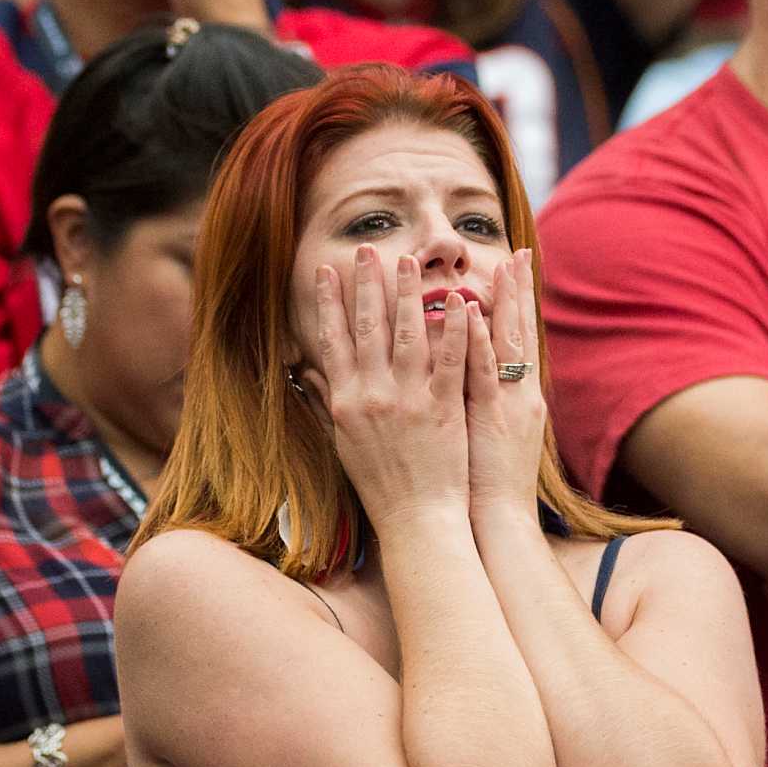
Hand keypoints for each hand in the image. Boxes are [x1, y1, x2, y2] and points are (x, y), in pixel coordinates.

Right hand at [303, 247, 470, 525]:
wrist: (417, 517)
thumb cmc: (382, 483)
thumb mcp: (343, 442)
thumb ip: (327, 402)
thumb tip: (307, 374)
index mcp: (347, 401)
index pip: (333, 341)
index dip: (327, 304)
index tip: (324, 271)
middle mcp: (373, 396)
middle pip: (368, 328)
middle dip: (367, 285)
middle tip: (368, 249)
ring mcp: (409, 401)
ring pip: (407, 336)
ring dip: (408, 294)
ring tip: (409, 261)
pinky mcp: (443, 408)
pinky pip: (451, 361)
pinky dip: (455, 330)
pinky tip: (460, 302)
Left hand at [465, 249, 546, 524]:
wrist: (498, 521)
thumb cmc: (486, 483)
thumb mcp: (489, 435)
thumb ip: (480, 400)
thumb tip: (464, 376)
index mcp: (518, 396)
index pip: (518, 339)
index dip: (518, 302)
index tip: (514, 266)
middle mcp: (518, 394)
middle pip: (519, 332)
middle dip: (520, 291)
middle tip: (520, 252)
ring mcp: (506, 403)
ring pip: (505, 343)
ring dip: (502, 302)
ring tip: (499, 265)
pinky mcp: (490, 417)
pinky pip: (483, 372)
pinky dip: (479, 341)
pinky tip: (473, 312)